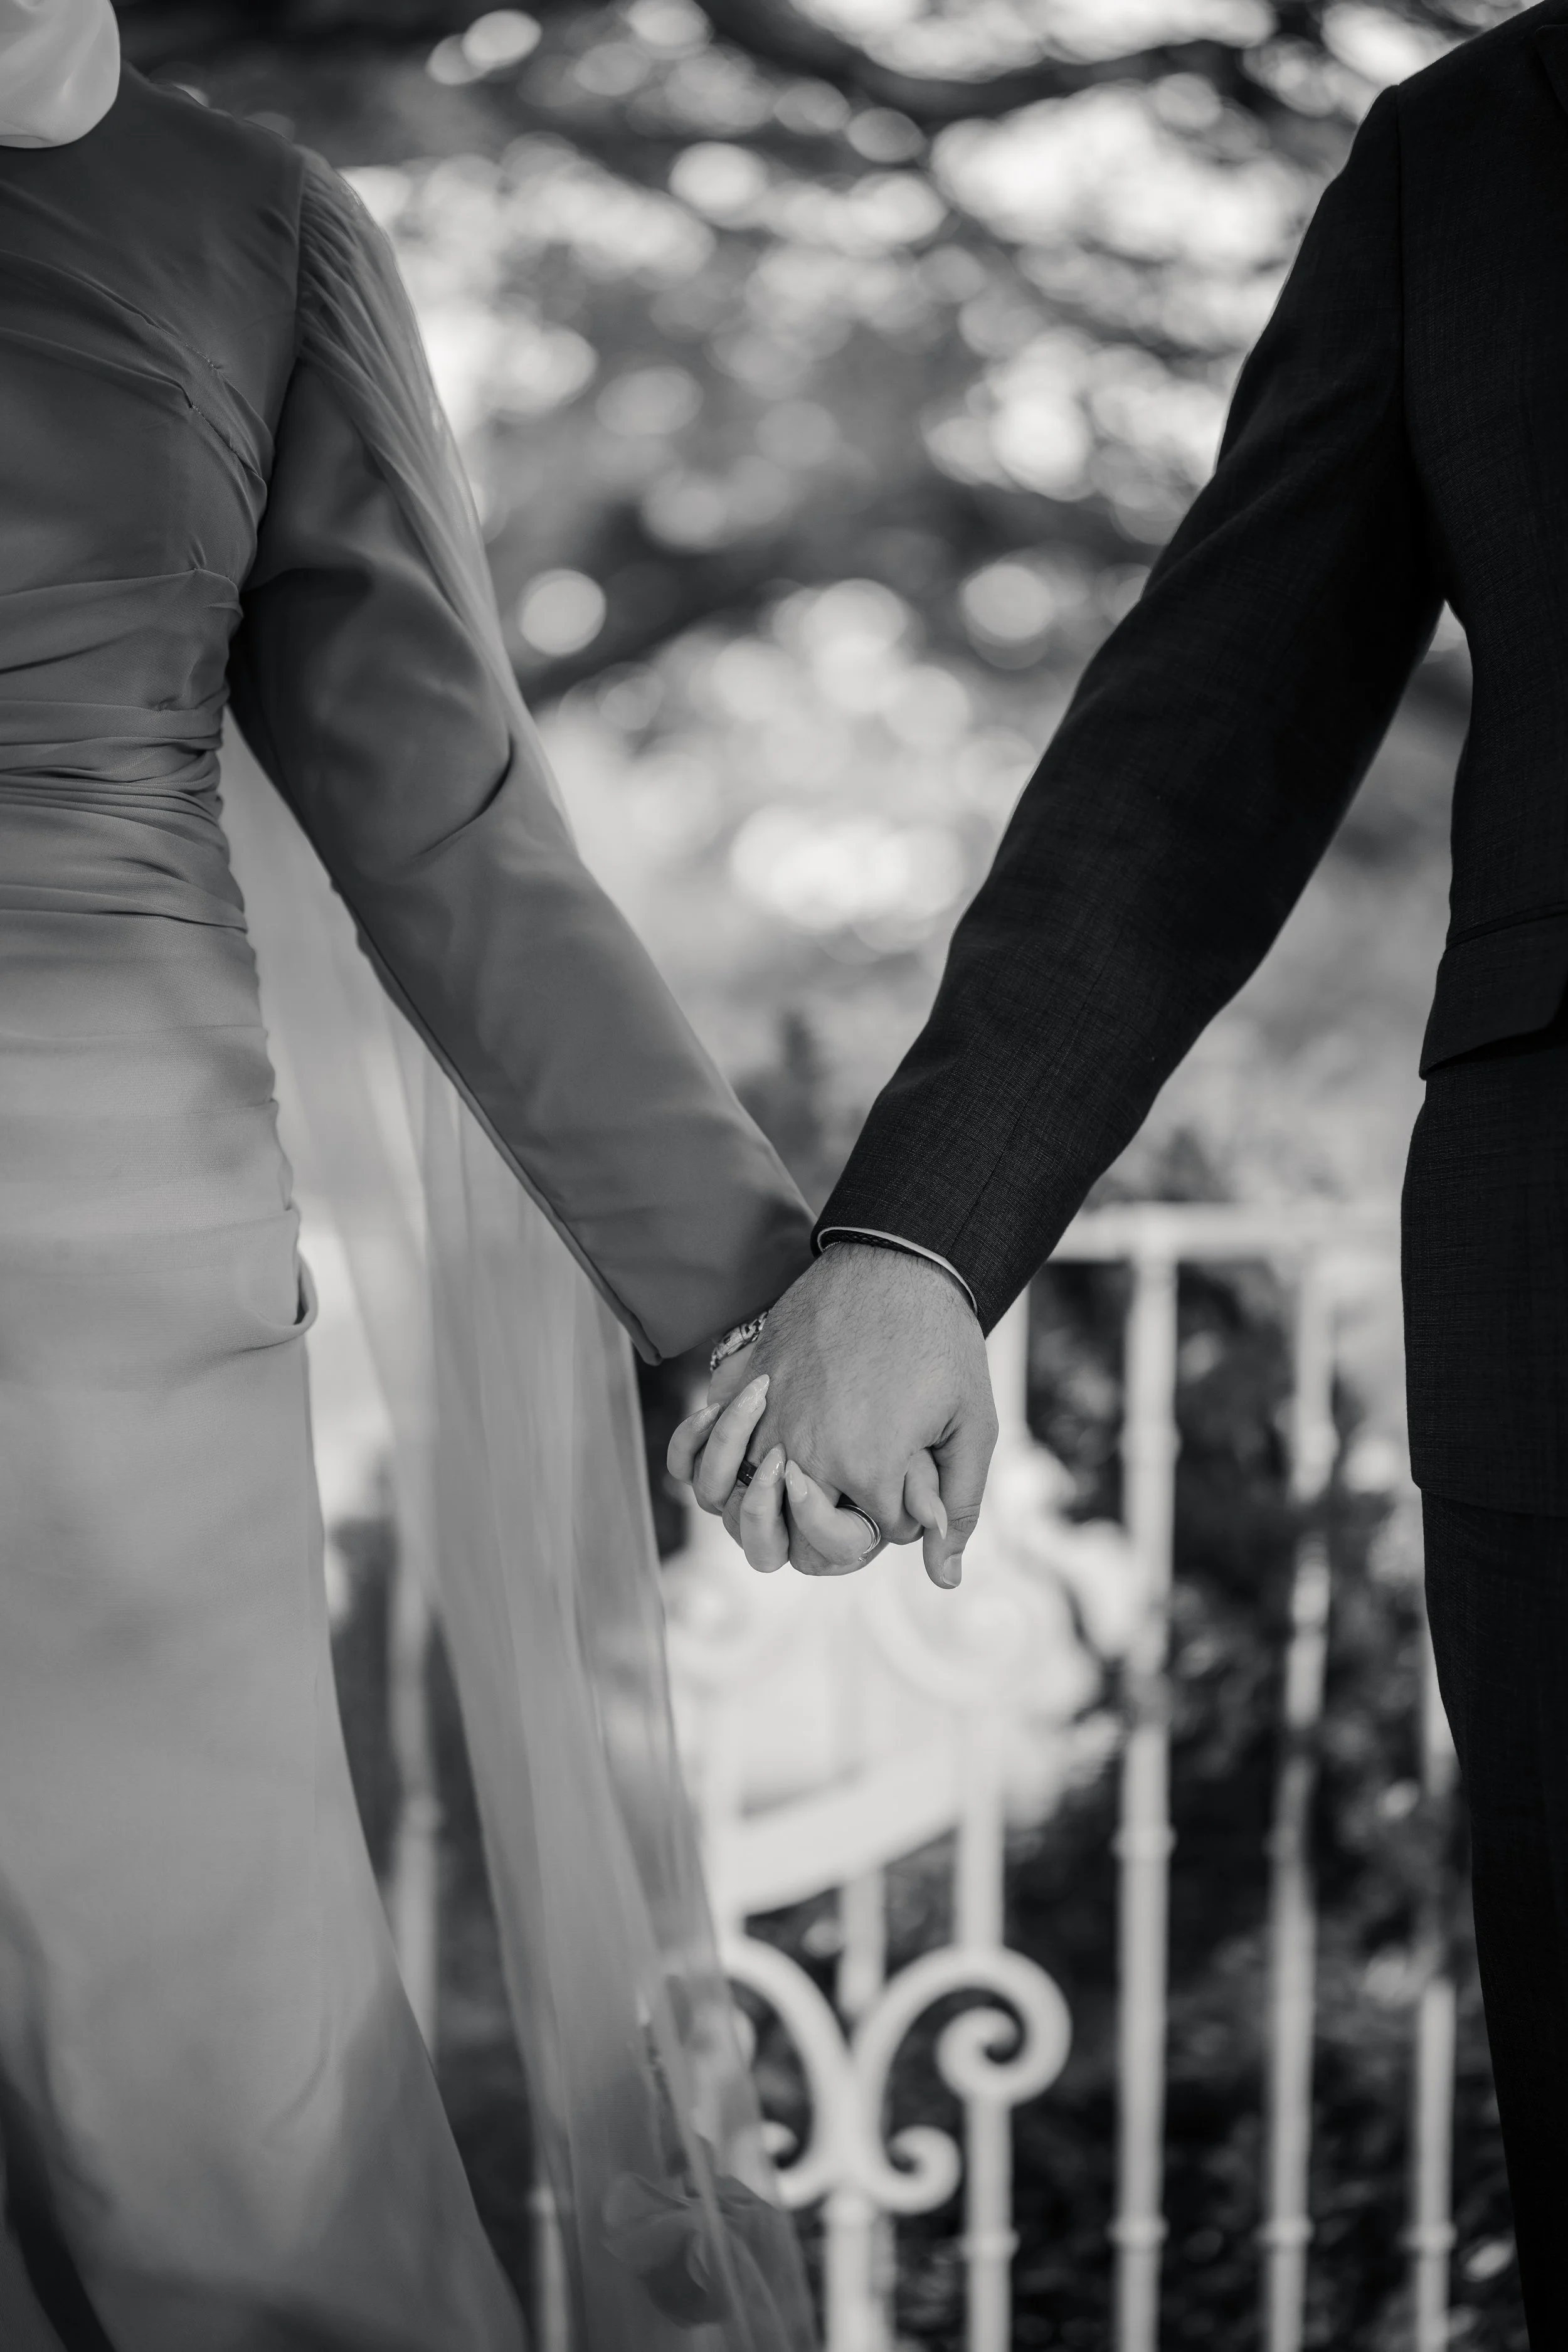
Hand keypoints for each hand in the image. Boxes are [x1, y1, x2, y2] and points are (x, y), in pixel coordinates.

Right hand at [668, 1244, 998, 1586]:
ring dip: (758, 1499)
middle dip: (824, 1525)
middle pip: (788, 1537)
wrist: (899, 1259)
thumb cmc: (942, 1343)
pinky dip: (710, 1450)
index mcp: (863, 1469)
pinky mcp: (741, 1376)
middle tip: (851, 1488)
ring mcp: (762, 1412)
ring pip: (729, 1497)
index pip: (863, 1539)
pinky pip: (700, 1439)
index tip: (908, 1481)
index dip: (892, 1521)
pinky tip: (739, 1437)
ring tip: (791, 1473)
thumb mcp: (972, 1426)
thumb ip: (957, 1508)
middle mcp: (801, 1450)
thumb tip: (944, 1581)